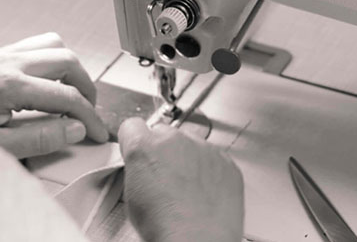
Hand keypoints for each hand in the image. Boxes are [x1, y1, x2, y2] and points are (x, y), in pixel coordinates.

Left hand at [0, 33, 107, 156]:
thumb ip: (40, 138)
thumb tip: (74, 129)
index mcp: (8, 87)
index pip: (66, 97)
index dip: (89, 117)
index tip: (96, 132)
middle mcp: (5, 62)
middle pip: (67, 60)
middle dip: (85, 87)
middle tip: (87, 112)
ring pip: (52, 44)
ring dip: (69, 67)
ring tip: (70, 94)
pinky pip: (32, 45)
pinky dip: (48, 60)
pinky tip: (44, 83)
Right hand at [118, 118, 243, 241]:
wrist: (198, 240)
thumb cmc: (165, 226)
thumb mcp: (131, 195)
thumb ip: (137, 168)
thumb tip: (142, 167)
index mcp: (144, 146)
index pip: (132, 126)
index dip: (134, 141)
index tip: (138, 152)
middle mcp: (174, 140)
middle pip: (163, 133)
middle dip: (162, 150)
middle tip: (164, 177)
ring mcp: (202, 148)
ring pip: (190, 144)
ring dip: (187, 159)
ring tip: (186, 190)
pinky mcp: (225, 160)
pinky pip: (214, 157)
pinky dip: (209, 170)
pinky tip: (204, 192)